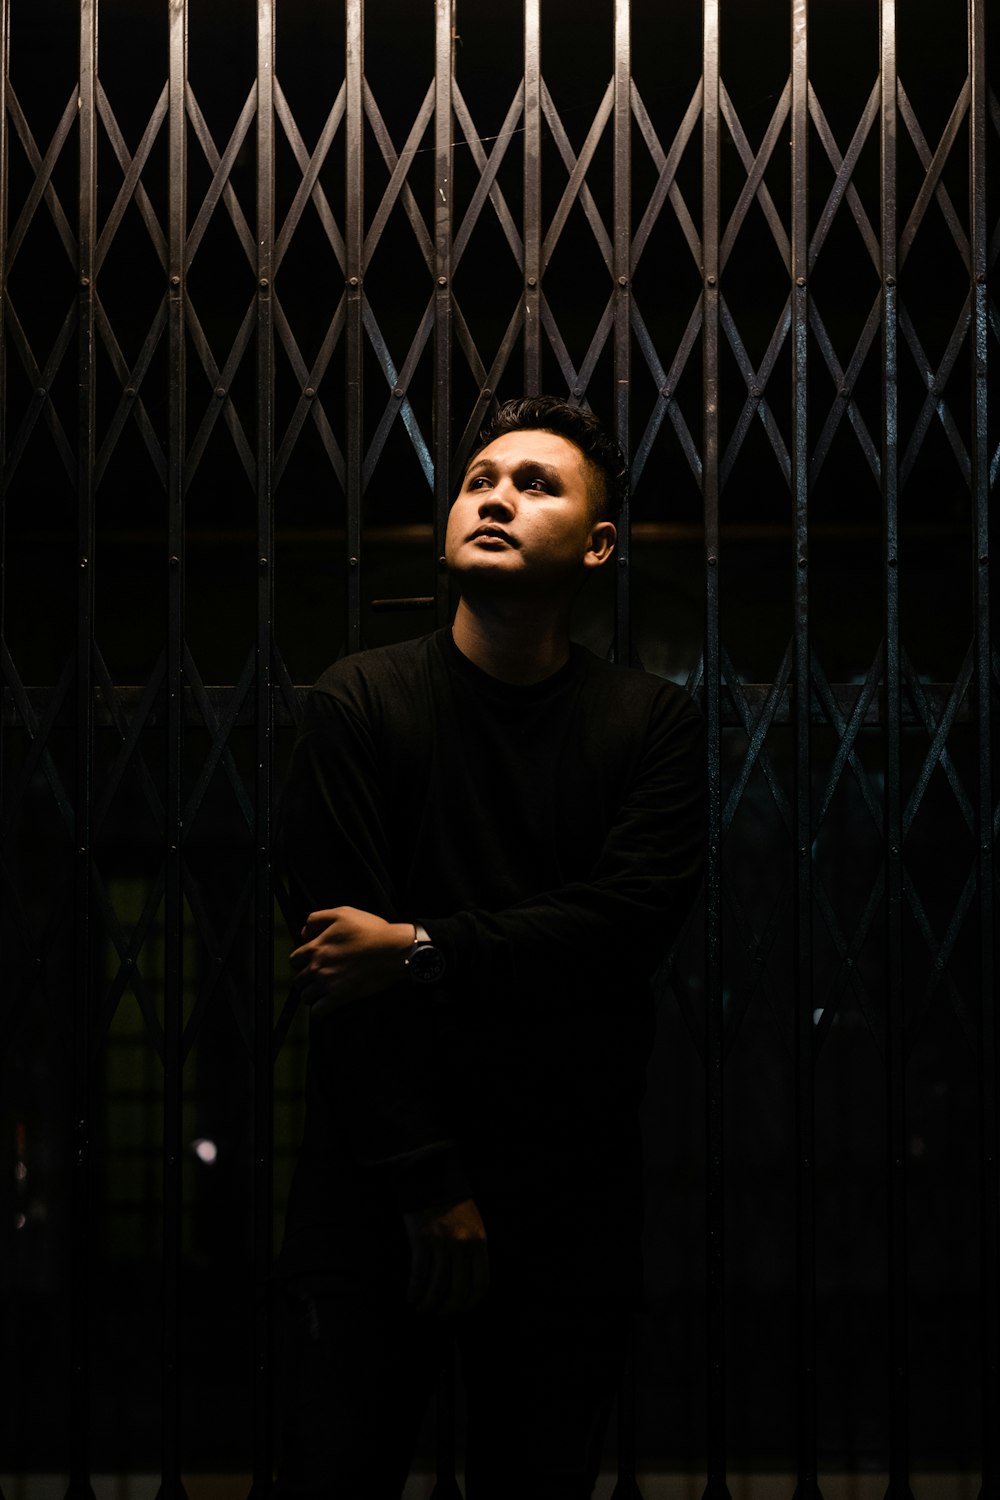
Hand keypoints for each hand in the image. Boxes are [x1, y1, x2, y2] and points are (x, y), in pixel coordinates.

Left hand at [289, 906, 413, 1014]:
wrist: (393, 950)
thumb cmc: (371, 931)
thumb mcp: (342, 913)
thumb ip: (317, 919)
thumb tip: (304, 933)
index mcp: (317, 947)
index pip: (294, 959)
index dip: (301, 960)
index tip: (310, 961)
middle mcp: (318, 967)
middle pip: (298, 980)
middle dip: (305, 978)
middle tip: (317, 976)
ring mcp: (328, 983)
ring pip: (306, 996)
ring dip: (311, 994)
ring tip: (321, 991)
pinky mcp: (340, 997)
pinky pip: (318, 1011)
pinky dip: (320, 1009)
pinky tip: (327, 1003)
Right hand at [403, 1198, 489, 1316]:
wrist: (432, 1179)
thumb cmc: (452, 1206)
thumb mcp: (473, 1226)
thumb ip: (473, 1252)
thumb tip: (467, 1285)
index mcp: (479, 1243)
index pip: (480, 1285)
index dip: (469, 1304)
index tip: (459, 1311)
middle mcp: (463, 1245)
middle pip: (458, 1290)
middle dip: (448, 1310)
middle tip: (438, 1315)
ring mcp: (442, 1242)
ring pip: (438, 1286)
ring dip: (429, 1305)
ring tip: (422, 1310)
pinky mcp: (422, 1238)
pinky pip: (420, 1273)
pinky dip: (415, 1290)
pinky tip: (411, 1298)